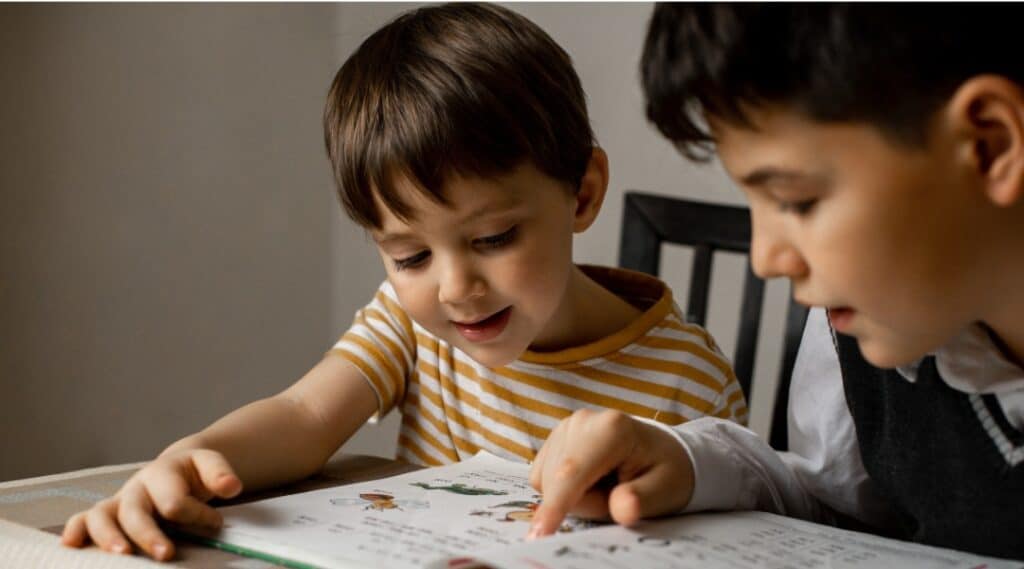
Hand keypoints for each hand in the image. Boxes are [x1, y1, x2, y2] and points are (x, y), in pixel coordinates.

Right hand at [61, 448, 241, 560]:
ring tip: (121, 555)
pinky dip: (75, 531)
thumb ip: (220, 473)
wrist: (176, 468)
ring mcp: (119, 500)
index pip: (174, 500)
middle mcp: (136, 486)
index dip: (196, 516)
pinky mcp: (107, 513)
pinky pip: (83, 520)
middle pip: (136, 511)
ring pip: (103, 516)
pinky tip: (72, 546)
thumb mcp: (209, 466)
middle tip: (166, 554)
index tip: (217, 523)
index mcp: (163, 472)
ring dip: (109, 536)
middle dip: (149, 534)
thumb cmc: (192, 474)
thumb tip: (233, 486)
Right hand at [527, 409, 694, 538]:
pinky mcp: (555, 439)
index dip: (556, 504)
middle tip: (620, 496)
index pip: (573, 472)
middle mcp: (583, 421)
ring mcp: (566, 427)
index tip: (541, 533)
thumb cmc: (666, 472)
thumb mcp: (665, 491)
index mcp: (612, 429)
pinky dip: (565, 489)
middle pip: (558, 481)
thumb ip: (641, 500)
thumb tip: (622, 508)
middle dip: (584, 502)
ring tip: (608, 486)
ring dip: (575, 496)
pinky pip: (543, 478)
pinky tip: (591, 480)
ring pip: (547, 481)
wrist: (663, 452)